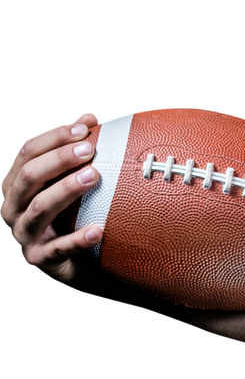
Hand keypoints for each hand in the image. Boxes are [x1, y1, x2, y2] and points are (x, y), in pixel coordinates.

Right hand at [2, 110, 103, 281]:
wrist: (70, 262)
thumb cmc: (66, 212)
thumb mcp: (64, 178)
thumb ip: (73, 148)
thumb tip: (90, 116)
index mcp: (15, 182)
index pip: (27, 151)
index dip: (54, 136)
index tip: (85, 128)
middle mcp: (12, 206)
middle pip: (29, 176)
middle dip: (58, 159)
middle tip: (89, 149)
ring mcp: (23, 234)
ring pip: (40, 208)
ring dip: (66, 190)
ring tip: (94, 176)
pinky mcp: (38, 259)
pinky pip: (58, 249)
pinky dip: (77, 239)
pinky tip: (98, 230)